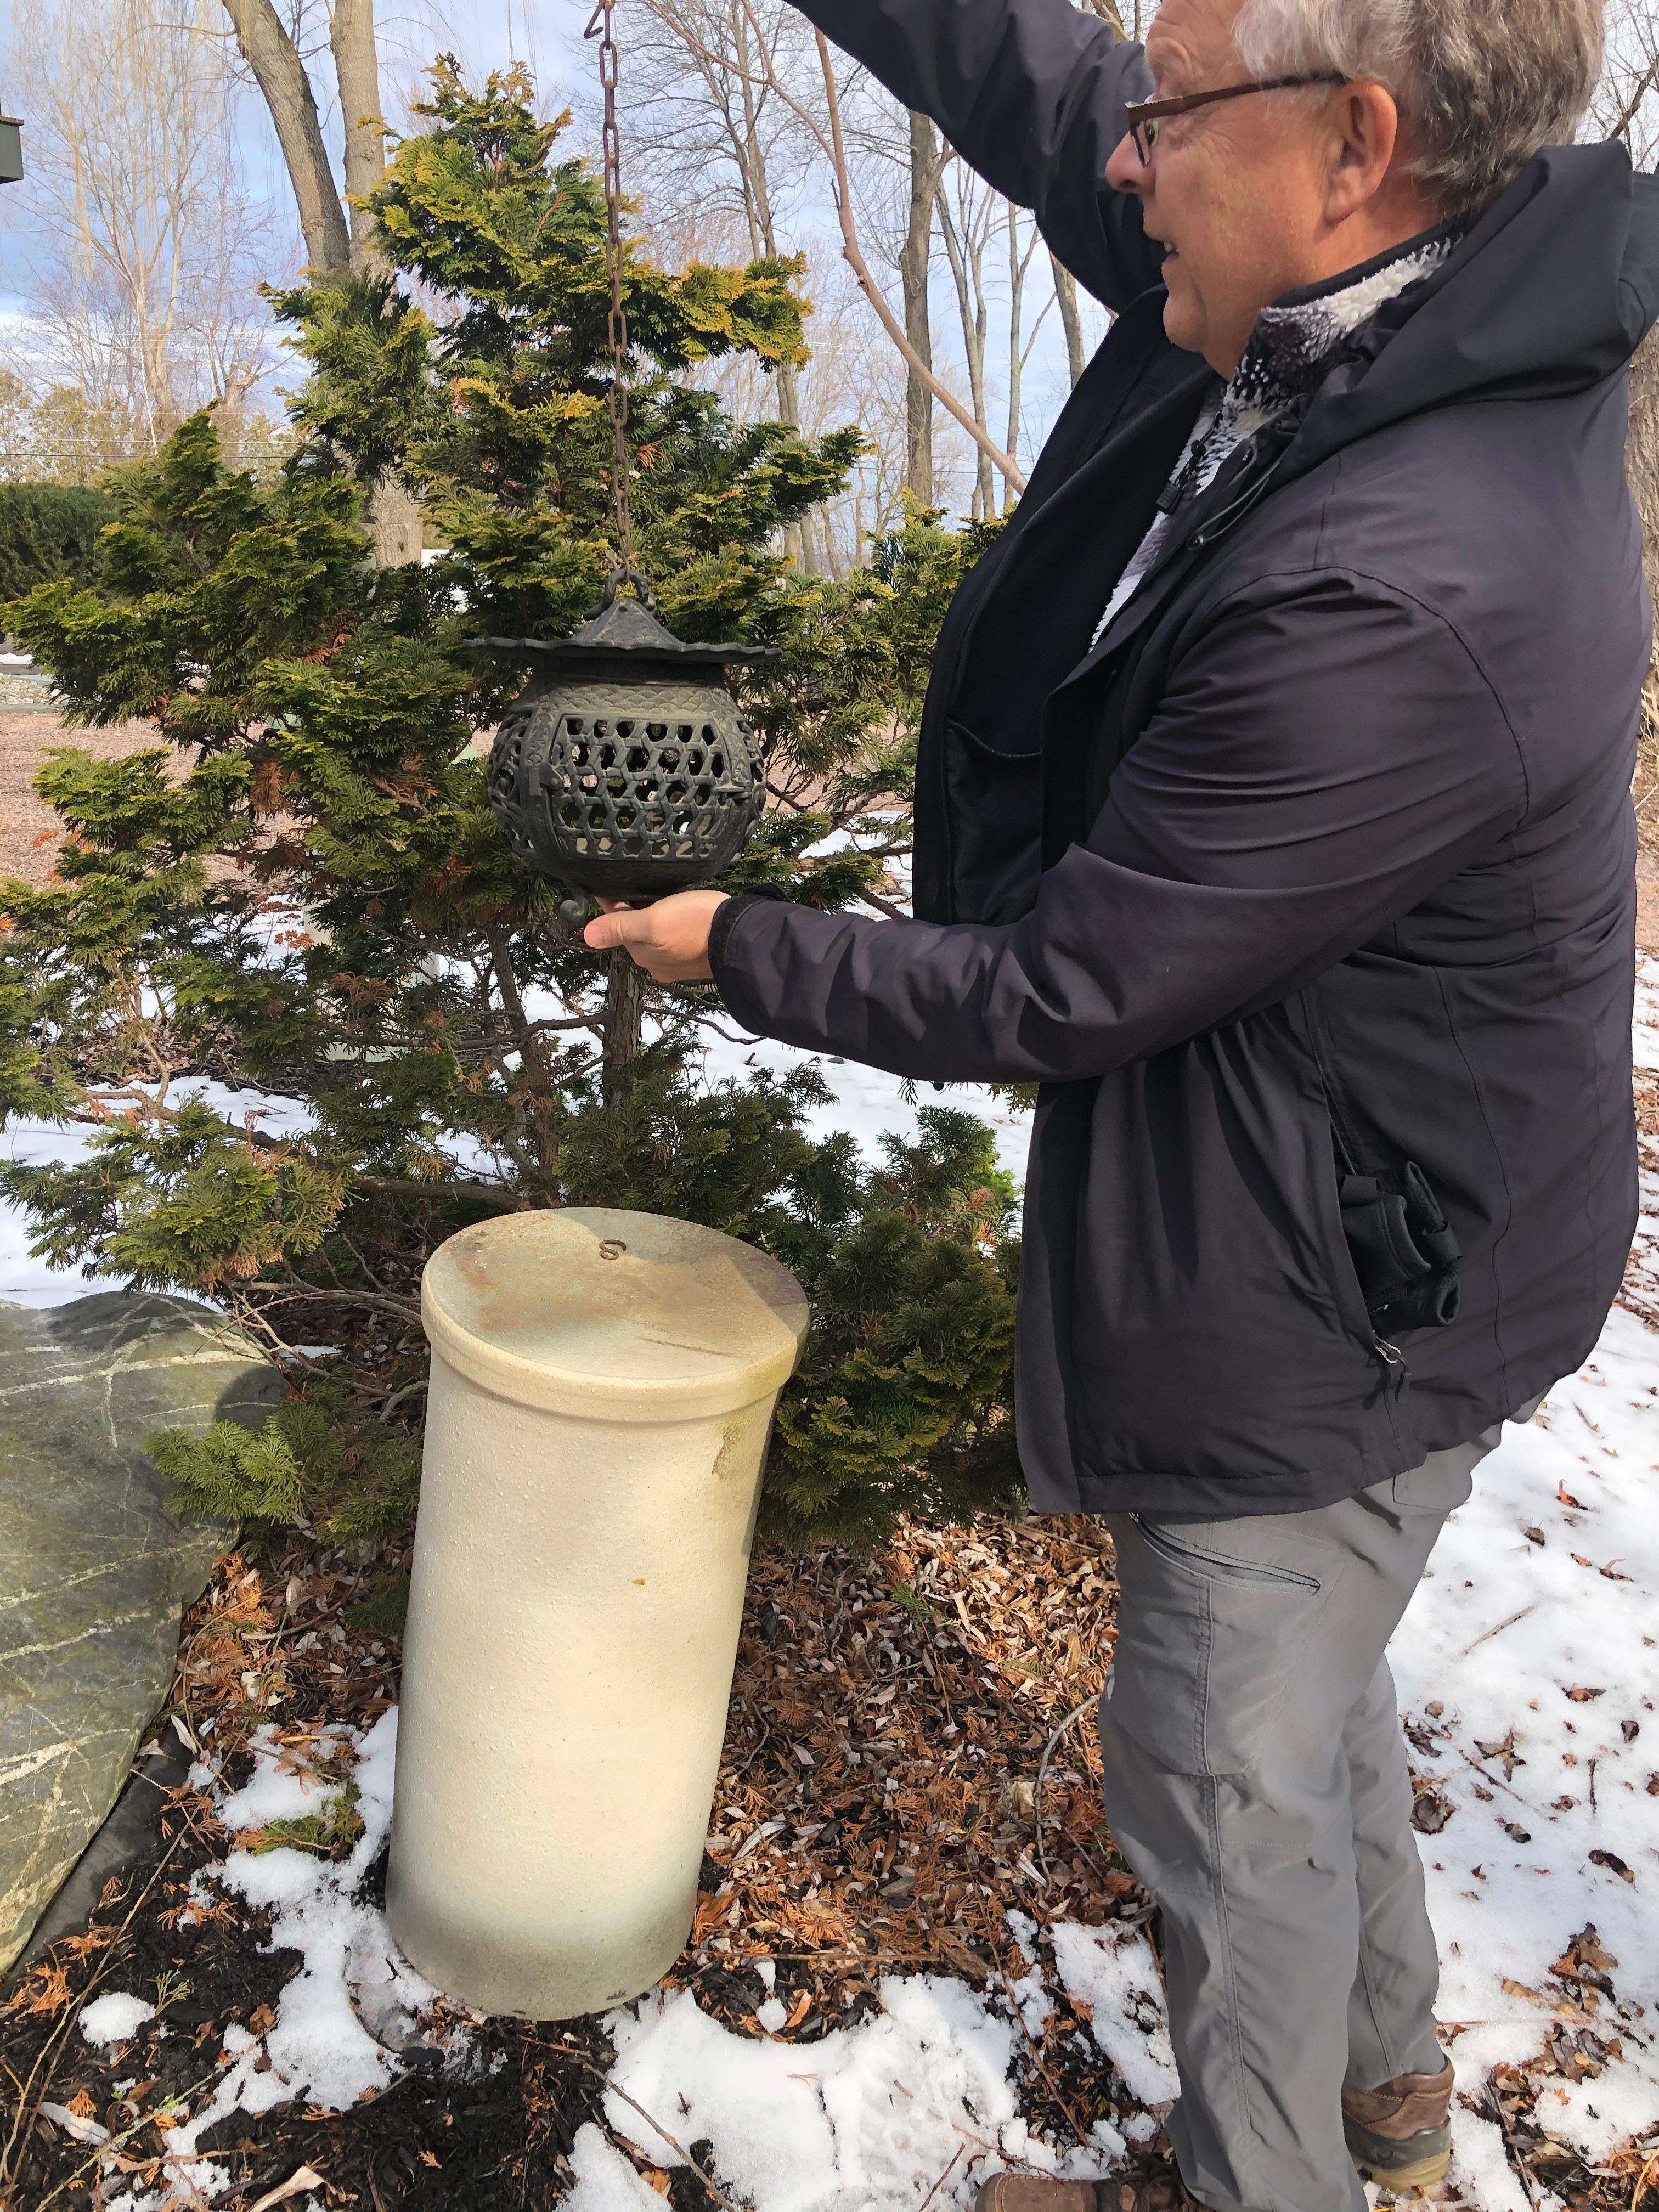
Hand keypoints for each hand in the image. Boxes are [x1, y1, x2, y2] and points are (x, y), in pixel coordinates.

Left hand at [583, 890, 729, 981]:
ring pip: (659, 932)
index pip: (618, 923)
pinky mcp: (700, 953)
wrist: (744, 938)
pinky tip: (683, 908)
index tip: (610, 879)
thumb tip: (586, 936)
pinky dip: (676, 921)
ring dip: (657, 913)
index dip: (613, 900)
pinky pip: (679, 934)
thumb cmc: (696, 926)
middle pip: (637, 929)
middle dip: (636, 907)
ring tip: (663, 891)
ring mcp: (680, 961)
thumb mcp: (653, 922)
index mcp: (643, 956)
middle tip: (639, 879)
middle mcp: (659, 963)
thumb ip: (620, 927)